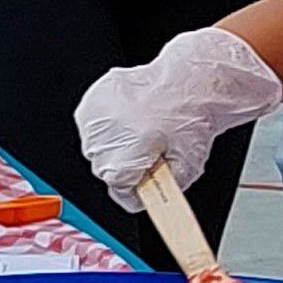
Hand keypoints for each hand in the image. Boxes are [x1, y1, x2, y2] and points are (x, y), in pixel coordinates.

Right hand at [74, 26, 282, 210]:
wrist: (189, 80)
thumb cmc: (190, 117)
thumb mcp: (187, 167)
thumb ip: (163, 192)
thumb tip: (151, 203)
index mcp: (125, 155)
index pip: (118, 190)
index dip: (136, 191)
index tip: (145, 187)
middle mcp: (105, 135)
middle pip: (105, 169)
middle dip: (126, 167)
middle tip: (149, 155)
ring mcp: (95, 115)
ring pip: (96, 147)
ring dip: (115, 147)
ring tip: (141, 134)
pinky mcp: (92, 98)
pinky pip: (94, 125)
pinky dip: (109, 126)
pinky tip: (130, 120)